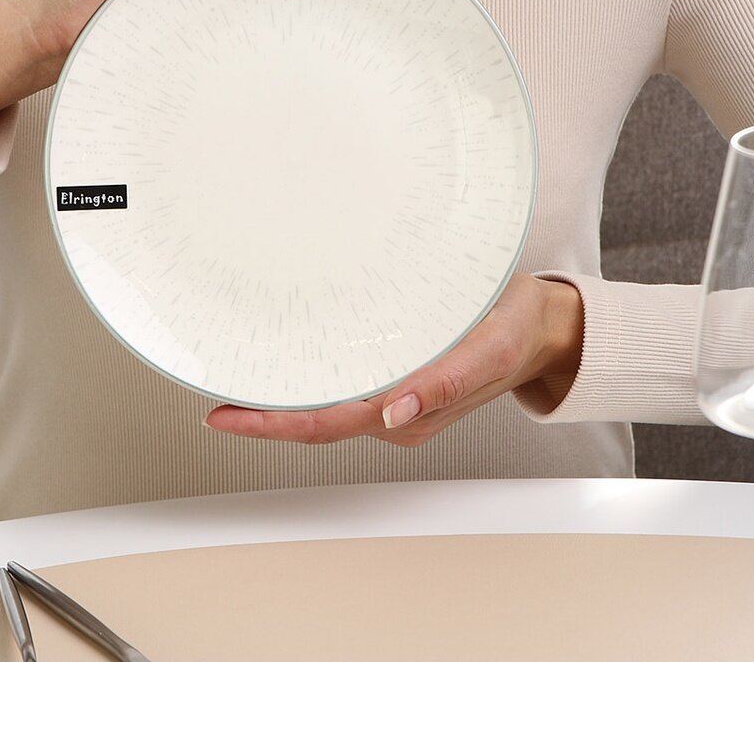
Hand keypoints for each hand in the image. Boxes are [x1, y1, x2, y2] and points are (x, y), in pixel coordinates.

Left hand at [203, 274, 583, 446]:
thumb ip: (446, 384)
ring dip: (282, 402)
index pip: (326, 425)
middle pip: (315, 423)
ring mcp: (395, 398)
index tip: (226, 417)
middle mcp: (395, 411)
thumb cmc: (514, 332)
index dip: (271, 426)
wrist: (542, 327)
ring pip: (327, 406)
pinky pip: (343, 387)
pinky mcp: (398, 376)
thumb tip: (395, 411)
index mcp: (409, 412)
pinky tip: (287, 366)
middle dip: (261, 419)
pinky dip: (308, 381)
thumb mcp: (487, 350)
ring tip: (233, 386)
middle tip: (211, 402)